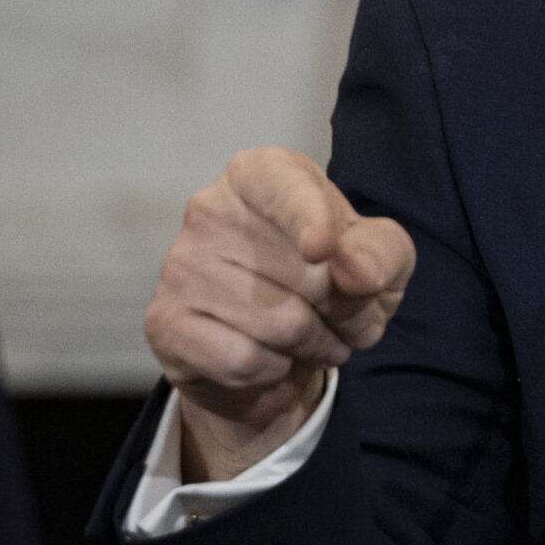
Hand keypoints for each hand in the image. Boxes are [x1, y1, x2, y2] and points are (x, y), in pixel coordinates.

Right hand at [143, 147, 415, 482]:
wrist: (281, 346)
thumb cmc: (333, 279)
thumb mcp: (380, 255)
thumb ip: (379, 253)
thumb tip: (356, 274)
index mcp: (262, 174)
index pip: (286, 190)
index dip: (309, 220)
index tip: (321, 250)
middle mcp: (210, 209)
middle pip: (305, 273)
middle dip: (345, 309)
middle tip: (344, 315)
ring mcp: (180, 265)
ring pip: (278, 323)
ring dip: (316, 345)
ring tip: (314, 338)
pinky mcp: (163, 322)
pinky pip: (242, 360)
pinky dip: (274, 370)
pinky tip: (272, 358)